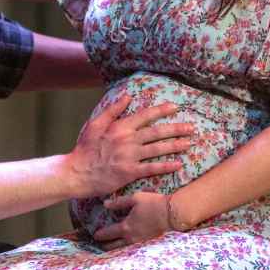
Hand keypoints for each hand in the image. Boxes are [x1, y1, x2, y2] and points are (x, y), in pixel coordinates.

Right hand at [67, 94, 192, 198]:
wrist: (78, 172)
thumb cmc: (86, 148)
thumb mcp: (95, 124)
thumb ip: (112, 110)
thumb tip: (128, 96)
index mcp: (120, 127)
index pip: (145, 115)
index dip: (161, 111)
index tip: (175, 107)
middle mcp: (128, 140)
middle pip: (157, 132)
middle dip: (176, 129)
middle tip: (191, 127)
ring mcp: (130, 157)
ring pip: (158, 149)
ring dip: (175, 145)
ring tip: (190, 143)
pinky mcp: (130, 172)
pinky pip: (152, 168)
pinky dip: (166, 166)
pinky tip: (178, 164)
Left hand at [93, 191, 171, 249]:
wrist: (171, 213)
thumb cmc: (152, 203)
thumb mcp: (134, 199)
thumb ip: (119, 203)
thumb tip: (105, 205)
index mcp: (126, 227)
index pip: (109, 233)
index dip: (100, 234)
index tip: (94, 236)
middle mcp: (131, 237)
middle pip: (115, 245)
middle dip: (106, 245)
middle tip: (99, 245)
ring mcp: (140, 241)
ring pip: (124, 247)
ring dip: (115, 247)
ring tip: (110, 247)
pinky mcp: (148, 241)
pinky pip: (132, 246)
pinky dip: (125, 247)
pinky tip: (125, 244)